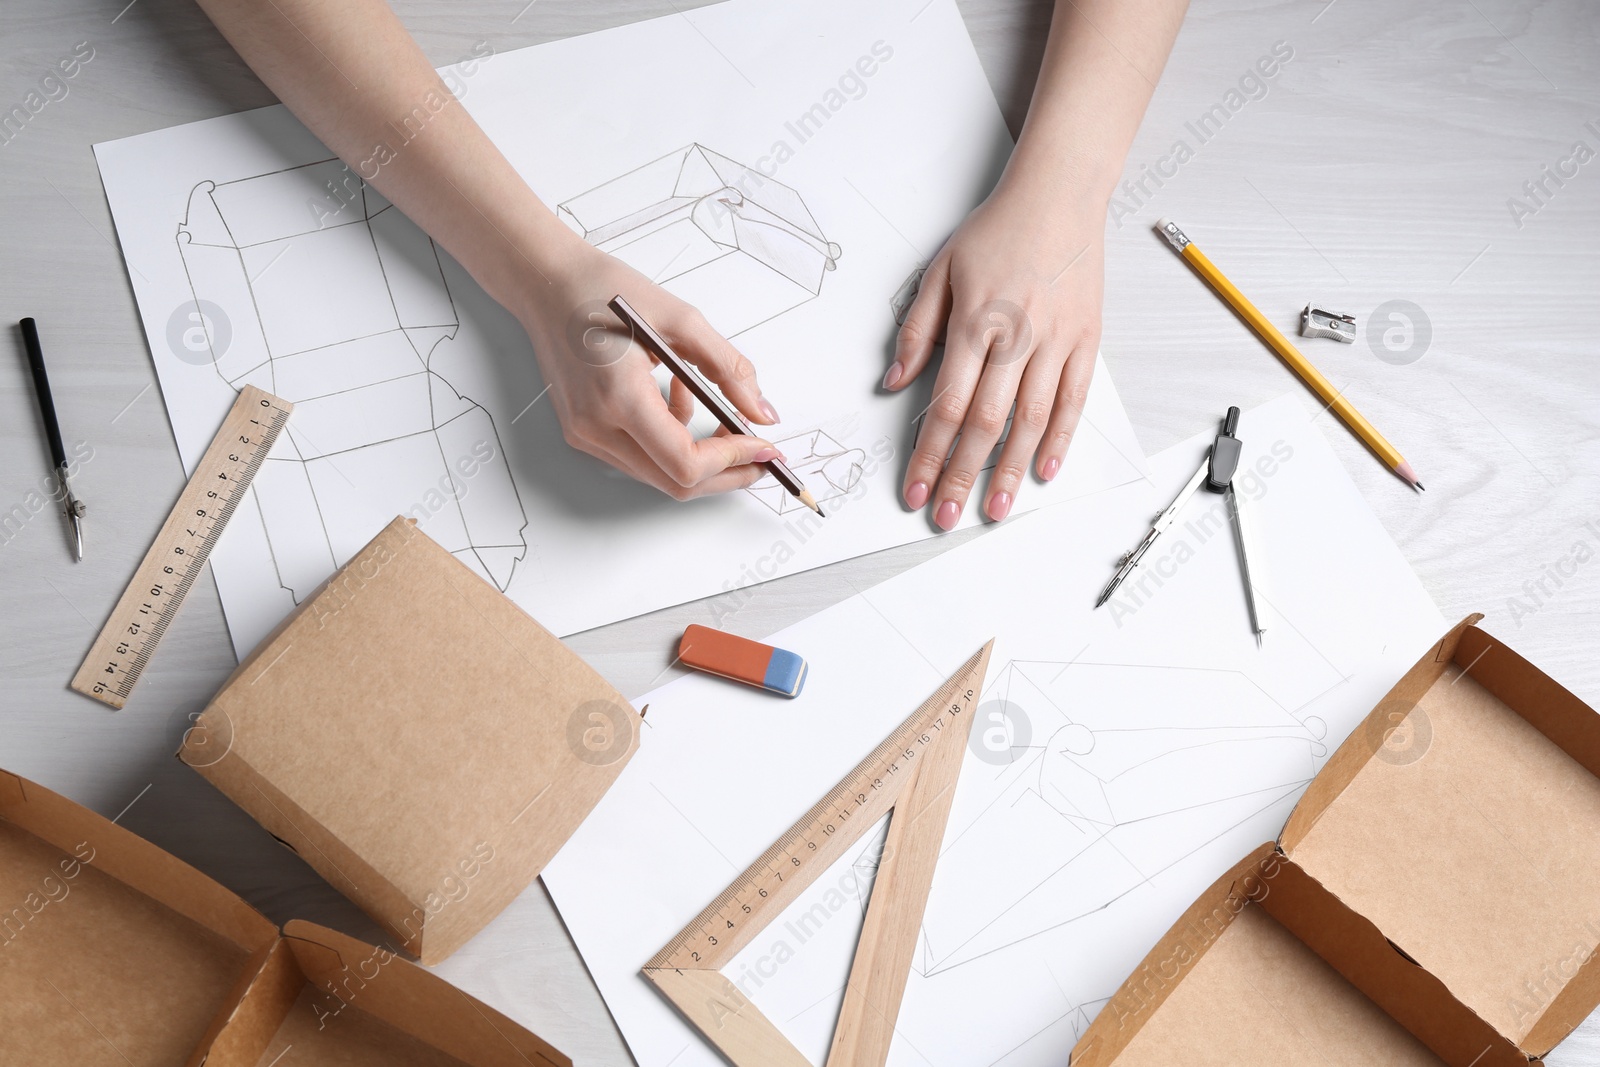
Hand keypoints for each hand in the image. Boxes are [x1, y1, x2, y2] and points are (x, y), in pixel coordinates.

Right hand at [515, 239, 783, 499]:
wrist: (545, 284)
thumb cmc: (601, 291)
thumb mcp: (682, 320)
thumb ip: (729, 369)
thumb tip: (762, 412)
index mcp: (620, 397)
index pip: (686, 462)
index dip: (733, 460)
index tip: (763, 446)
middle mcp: (596, 427)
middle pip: (675, 483)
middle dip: (726, 472)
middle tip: (759, 454)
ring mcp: (585, 435)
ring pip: (659, 474)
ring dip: (700, 454)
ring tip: (712, 405)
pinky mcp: (583, 432)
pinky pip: (639, 456)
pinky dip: (671, 439)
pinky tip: (677, 398)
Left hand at [884, 187, 1103, 526]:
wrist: (1059, 196)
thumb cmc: (997, 231)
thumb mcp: (938, 271)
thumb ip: (915, 332)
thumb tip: (893, 384)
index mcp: (974, 321)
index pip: (945, 404)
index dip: (928, 455)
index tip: (915, 490)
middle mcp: (1016, 335)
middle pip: (984, 423)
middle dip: (961, 476)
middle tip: (946, 516)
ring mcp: (1056, 340)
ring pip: (1031, 420)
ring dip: (1010, 470)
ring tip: (994, 508)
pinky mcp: (1087, 340)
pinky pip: (1074, 400)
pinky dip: (1060, 439)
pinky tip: (1045, 470)